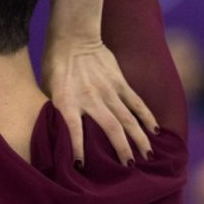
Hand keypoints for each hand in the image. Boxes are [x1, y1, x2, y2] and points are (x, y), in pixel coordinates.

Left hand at [42, 33, 156, 167]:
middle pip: (110, 127)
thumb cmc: (56, 65)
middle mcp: (90, 97)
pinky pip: (136, 102)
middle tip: (129, 168)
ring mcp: (108, 89)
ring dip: (138, 138)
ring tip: (147, 156)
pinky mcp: (119, 81)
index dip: (77, 148)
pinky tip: (155, 131)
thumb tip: (56, 134)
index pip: (73, 128)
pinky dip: (146, 116)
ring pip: (127, 117)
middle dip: (121, 149)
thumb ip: (56, 112)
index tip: (80, 166)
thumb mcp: (48, 89)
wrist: (73, 34)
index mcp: (67, 100)